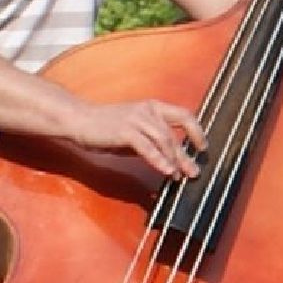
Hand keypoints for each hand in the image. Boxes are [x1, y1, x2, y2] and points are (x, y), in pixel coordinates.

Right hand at [71, 98, 205, 179]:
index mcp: (153, 107)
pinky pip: (147, 147)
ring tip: (181, 175)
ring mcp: (136, 119)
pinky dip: (159, 160)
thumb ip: (151, 142)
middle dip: (186, 154)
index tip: (203, 147)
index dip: (197, 130)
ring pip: (164, 140)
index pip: (183, 115)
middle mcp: (148, 110)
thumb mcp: (134, 132)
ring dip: (175, 160)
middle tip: (194, 171)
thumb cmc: (105, 127)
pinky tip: (166, 171)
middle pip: (174, 132)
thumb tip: (169, 160)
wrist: (79, 120)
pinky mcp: (125, 131)